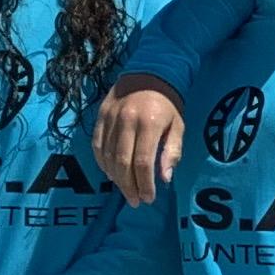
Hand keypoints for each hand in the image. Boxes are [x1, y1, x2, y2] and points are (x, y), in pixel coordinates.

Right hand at [94, 73, 185, 204]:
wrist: (147, 74)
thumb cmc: (167, 104)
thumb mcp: (178, 126)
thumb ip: (171, 152)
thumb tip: (164, 178)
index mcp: (149, 124)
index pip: (143, 162)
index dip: (144, 184)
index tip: (148, 198)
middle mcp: (127, 121)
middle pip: (122, 163)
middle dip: (129, 186)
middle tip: (135, 200)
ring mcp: (110, 118)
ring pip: (107, 156)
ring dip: (115, 178)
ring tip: (125, 190)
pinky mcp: (99, 116)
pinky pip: (96, 145)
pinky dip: (102, 163)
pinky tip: (110, 174)